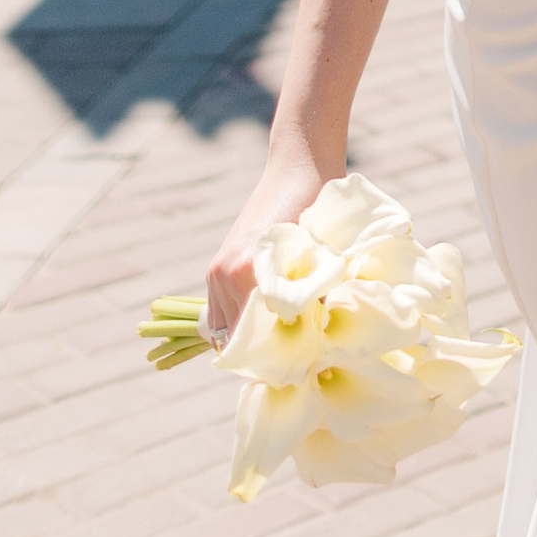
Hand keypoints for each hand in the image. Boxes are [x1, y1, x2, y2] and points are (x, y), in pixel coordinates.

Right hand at [205, 130, 331, 345]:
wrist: (298, 168)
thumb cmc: (318, 209)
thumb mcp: (320, 258)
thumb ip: (312, 299)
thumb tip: (316, 340)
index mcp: (250, 276)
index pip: (255, 341)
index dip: (276, 358)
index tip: (297, 368)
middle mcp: (226, 277)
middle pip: (236, 339)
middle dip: (260, 352)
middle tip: (289, 360)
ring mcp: (217, 271)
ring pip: (223, 328)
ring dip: (245, 337)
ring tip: (276, 342)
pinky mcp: (217, 266)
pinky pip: (219, 310)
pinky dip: (236, 320)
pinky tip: (263, 320)